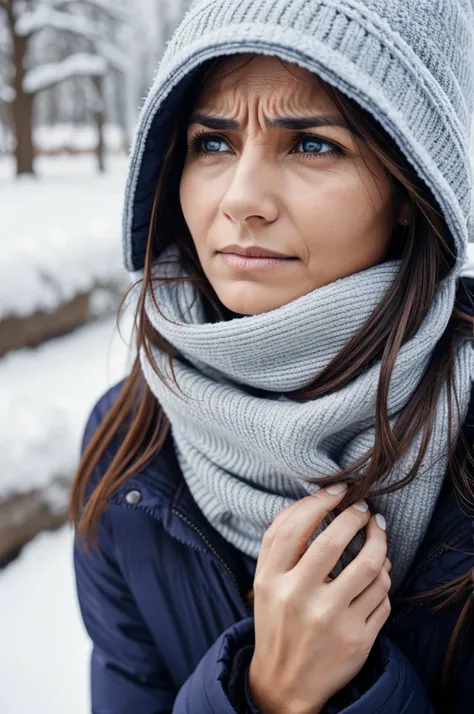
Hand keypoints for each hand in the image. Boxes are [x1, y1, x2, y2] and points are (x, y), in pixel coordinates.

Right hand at [249, 484, 390, 713]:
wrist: (284, 682)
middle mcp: (299, 599)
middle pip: (334, 541)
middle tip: (364, 509)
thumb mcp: (265, 581)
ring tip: (378, 534)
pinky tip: (381, 570)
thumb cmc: (276, 620)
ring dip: (380, 544)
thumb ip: (279, 542)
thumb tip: (315, 500)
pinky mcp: (357, 639)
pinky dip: (385, 577)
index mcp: (271, 581)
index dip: (319, 501)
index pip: (294, 528)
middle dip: (356, 516)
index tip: (338, 490)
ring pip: (370, 567)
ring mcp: (331, 621)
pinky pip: (383, 596)